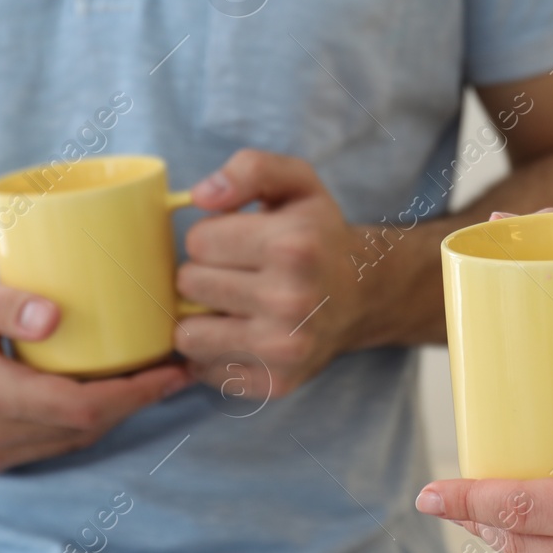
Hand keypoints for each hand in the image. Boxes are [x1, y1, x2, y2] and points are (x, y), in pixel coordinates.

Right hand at [0, 266, 191, 471]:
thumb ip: (1, 301)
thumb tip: (56, 317)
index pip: (80, 407)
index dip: (135, 392)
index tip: (175, 366)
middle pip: (87, 427)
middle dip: (140, 399)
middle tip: (183, 363)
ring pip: (76, 439)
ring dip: (121, 411)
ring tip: (160, 373)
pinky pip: (57, 441)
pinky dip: (92, 418)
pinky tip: (117, 388)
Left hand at [175, 150, 365, 398]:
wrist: (364, 295)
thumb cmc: (319, 235)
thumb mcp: (296, 182)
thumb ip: (250, 168)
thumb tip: (201, 196)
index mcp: (293, 246)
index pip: (197, 241)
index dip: (213, 237)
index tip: (240, 243)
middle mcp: (291, 301)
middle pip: (189, 285)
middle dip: (205, 275)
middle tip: (239, 274)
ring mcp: (284, 348)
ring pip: (188, 334)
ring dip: (202, 318)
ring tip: (234, 305)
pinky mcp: (275, 384)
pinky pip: (206, 370)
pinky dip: (215, 353)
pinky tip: (243, 335)